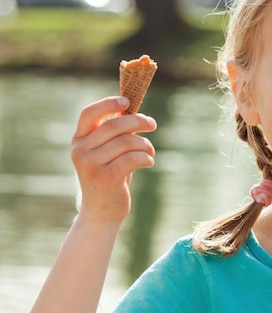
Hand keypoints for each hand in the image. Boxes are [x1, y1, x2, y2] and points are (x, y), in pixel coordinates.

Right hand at [71, 96, 156, 223]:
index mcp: (79, 139)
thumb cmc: (110, 174)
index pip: (89, 112)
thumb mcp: (107, 151)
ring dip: (145, 144)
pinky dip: (147, 158)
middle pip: (115, 126)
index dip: (109, 103)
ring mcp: (90, 164)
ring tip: (150, 151)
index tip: (128, 101)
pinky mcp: (104, 177)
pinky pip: (133, 158)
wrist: (102, 211)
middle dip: (139, 121)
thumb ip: (114, 132)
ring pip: (127, 142)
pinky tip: (149, 162)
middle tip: (152, 125)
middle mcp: (80, 150)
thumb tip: (133, 109)